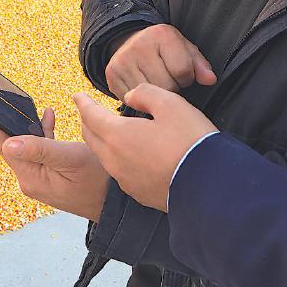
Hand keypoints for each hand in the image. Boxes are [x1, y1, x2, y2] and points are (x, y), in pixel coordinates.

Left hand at [0, 107, 108, 221]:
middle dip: (9, 121)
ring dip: (29, 126)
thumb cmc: (98, 180)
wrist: (117, 204)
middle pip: (12, 145)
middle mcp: (30, 180)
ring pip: (27, 146)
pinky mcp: (50, 176)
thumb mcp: (70, 159)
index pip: (4, 146)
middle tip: (4, 97)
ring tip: (27, 103)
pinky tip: (48, 117)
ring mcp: (40, 179)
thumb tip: (9, 143)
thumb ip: (40, 149)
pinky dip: (43, 134)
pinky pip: (40, 151)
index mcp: (31, 178)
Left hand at [75, 84, 216, 212]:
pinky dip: (118, 158)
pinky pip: (120, 171)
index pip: (90, 116)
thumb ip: (145, 93)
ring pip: (104, 156)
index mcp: (118, 136)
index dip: (83, 103)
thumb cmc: (190, 141)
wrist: (209, 186)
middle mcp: (115, 160)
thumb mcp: (171, 104)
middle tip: (89, 112)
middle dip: (88, 122)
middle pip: (91, 137)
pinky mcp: (139, 193)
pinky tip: (131, 154)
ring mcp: (126, 180)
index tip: (77, 96)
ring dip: (102, 141)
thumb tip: (130, 98)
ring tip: (110, 131)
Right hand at [105, 24, 216, 100]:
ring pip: (149, 95)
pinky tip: (142, 88)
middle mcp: (139, 45)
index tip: (181, 74)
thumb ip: (200, 65)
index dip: (187, 78)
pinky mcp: (111, 74)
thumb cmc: (163, 49)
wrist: (129, 41)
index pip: (183, 71)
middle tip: (168, 80)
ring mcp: (123, 60)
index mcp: (162, 34)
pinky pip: (132, 100)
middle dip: (172, 88)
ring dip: (156, 95)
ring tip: (156, 83)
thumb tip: (210, 80)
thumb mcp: (184, 49)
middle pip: (166, 86)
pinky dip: (140, 100)